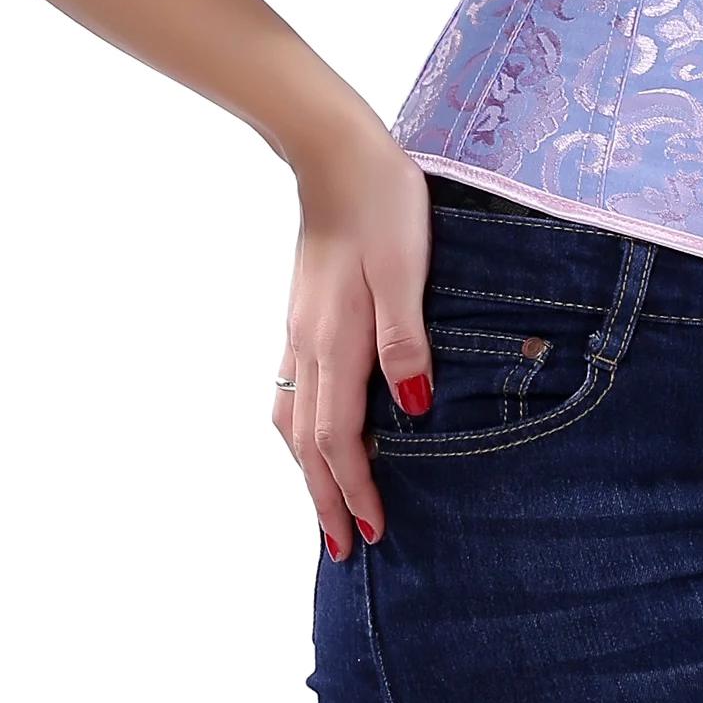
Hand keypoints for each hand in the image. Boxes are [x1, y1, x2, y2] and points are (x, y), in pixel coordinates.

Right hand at [270, 115, 436, 561]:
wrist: (334, 153)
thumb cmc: (382, 203)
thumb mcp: (406, 268)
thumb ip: (406, 342)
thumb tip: (410, 413)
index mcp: (336, 341)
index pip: (339, 437)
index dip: (354, 488)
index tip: (371, 532)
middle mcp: (309, 344)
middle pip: (307, 441)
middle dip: (323, 497)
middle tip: (339, 549)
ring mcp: (299, 327)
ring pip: (291, 418)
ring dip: (306, 468)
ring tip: (322, 503)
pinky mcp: (301, 310)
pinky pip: (291, 389)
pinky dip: (299, 429)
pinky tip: (312, 429)